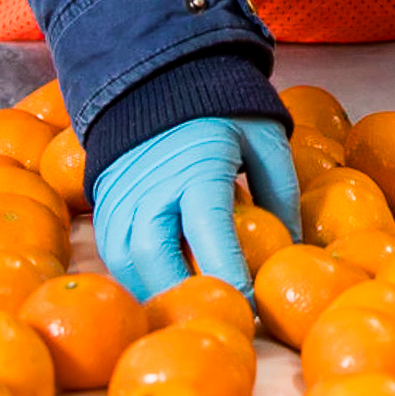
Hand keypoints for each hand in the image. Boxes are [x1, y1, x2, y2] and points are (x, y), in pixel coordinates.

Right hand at [93, 116, 304, 301]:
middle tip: (214, 319)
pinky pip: (112, 251)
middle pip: (157, 255)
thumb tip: (292, 247)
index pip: (209, 230)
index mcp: (196, 167)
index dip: (228, 273)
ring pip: (127, 260)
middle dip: (184, 294)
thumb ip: (281, 189)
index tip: (249, 306)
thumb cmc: (220, 109)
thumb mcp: (264, 136)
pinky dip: (135, 277)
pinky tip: (160, 290)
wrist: (156, 76)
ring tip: (186, 313)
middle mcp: (151, 185)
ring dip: (156, 291)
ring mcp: (120, 195)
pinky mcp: (102, 202)